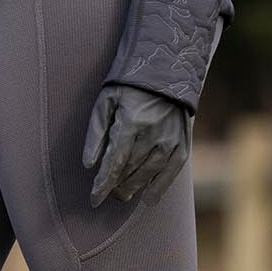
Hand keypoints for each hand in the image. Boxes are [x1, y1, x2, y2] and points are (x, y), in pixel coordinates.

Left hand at [82, 84, 191, 206]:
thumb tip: (88, 165)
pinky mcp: (183, 143)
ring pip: (148, 174)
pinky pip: (171, 173)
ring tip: (122, 194)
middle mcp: (153, 133)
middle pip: (130, 170)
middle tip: (108, 192)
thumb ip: (96, 133)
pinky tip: (148, 198)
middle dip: (116, 186)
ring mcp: (171, 139)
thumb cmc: (128, 88)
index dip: (103, 184)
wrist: (167, 71)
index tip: (94, 200)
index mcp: (131, 121)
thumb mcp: (105, 102)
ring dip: (133, 188)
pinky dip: (159, 188)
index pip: (114, 162)